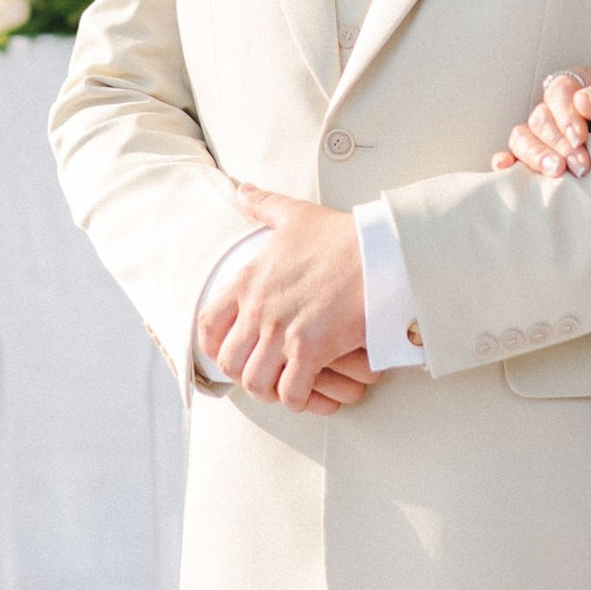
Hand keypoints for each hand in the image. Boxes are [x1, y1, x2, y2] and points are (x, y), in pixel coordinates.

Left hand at [203, 190, 372, 410]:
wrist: (382, 252)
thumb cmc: (342, 236)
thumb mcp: (295, 216)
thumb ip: (263, 206)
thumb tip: (241, 190)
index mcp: (249, 280)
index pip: (208, 326)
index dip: (213, 348)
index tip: (230, 353)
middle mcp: (259, 308)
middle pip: (229, 362)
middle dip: (244, 374)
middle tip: (264, 374)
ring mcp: (282, 331)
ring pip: (256, 383)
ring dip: (270, 391)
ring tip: (286, 387)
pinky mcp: (311, 350)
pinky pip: (291, 392)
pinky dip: (298, 399)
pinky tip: (311, 393)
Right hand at [491, 68, 590, 178]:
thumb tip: (583, 101)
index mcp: (573, 85)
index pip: (558, 92)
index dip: (565, 115)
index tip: (580, 137)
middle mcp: (551, 106)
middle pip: (540, 119)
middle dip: (558, 144)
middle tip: (580, 165)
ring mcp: (540, 131)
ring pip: (522, 137)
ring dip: (536, 155)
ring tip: (556, 173)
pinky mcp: (535, 154)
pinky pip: (513, 154)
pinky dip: (505, 161)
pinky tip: (506, 168)